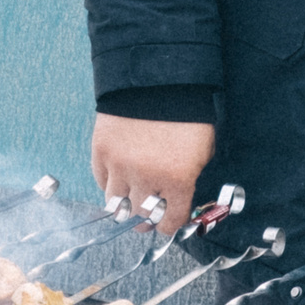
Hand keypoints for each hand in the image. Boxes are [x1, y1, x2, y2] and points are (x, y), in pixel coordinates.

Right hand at [90, 114, 214, 231]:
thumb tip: (179, 198)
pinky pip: (101, 181)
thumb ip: (190, 178)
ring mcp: (121, 165)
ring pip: (116, 205)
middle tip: (146, 215)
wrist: (159, 80)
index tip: (167, 220)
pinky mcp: (102, 151)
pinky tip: (119, 177)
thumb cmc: (188, 114)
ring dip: (124, 205)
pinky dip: (110, 183)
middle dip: (145, 220)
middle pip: (140, 218)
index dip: (168, 224)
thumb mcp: (203, 150)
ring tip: (129, 199)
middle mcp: (147, 178)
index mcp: (178, 180)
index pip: (169, 222)